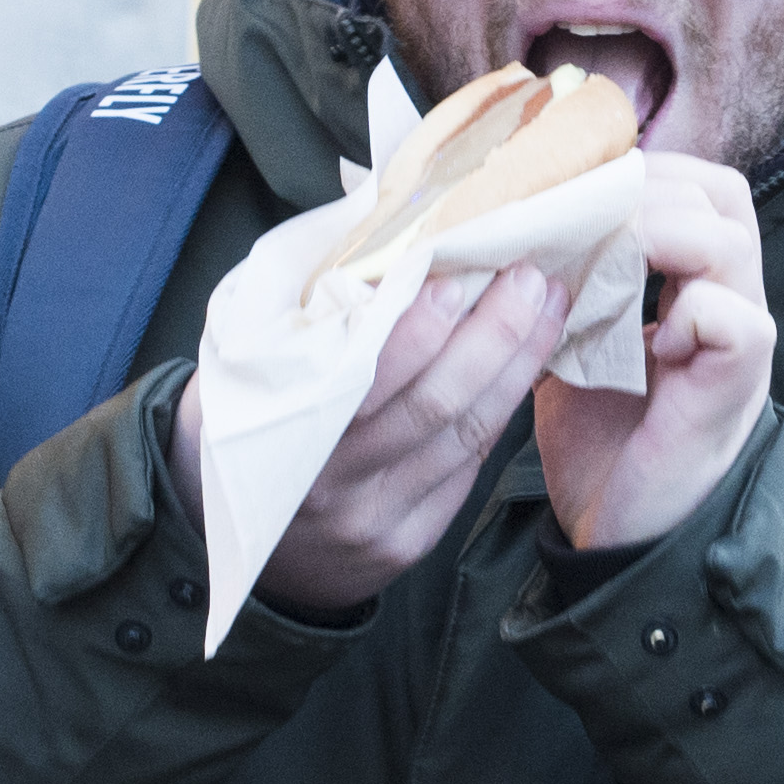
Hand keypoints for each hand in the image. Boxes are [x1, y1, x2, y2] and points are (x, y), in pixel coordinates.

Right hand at [171, 263, 562, 618]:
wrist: (237, 542)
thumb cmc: (240, 429)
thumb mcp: (242, 370)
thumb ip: (300, 319)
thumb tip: (375, 241)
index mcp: (288, 436)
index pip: (369, 380)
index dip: (418, 331)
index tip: (456, 277)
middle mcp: (336, 485)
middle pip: (435, 406)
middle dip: (493, 336)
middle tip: (527, 277)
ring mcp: (377, 521)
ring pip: (465, 436)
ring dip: (515, 366)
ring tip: (546, 306)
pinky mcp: (408, 543)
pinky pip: (465, 472)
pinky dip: (499, 412)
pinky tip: (524, 364)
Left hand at [533, 158, 774, 555]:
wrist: (621, 536)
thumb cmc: (601, 445)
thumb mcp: (571, 345)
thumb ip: (564, 287)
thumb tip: (511, 229)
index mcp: (693, 283)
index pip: (694, 185)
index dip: (639, 172)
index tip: (572, 193)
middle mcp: (728, 300)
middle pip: (720, 195)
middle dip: (642, 192)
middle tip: (580, 224)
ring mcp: (738, 343)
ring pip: (729, 240)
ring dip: (654, 237)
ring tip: (602, 267)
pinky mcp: (733, 388)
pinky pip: (736, 321)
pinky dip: (688, 314)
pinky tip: (647, 343)